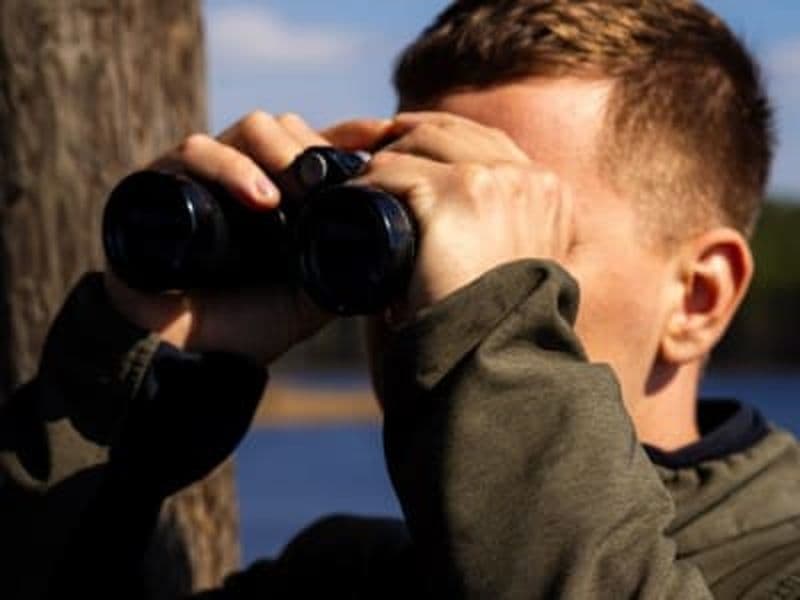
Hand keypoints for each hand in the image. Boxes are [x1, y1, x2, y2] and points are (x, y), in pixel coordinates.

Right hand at [105, 112, 393, 362]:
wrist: (189, 356)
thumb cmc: (248, 326)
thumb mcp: (311, 295)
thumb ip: (341, 263)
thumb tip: (385, 240)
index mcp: (279, 196)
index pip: (312, 143)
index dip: (345, 136)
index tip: (381, 136)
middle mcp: (243, 179)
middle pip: (284, 128)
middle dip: (309, 152)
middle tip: (322, 192)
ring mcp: (205, 177)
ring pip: (249, 129)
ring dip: (277, 155)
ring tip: (287, 200)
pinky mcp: (162, 183)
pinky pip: (195, 151)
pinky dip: (230, 167)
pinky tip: (259, 200)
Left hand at [351, 111, 575, 320]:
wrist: (490, 356)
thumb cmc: (491, 326)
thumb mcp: (507, 268)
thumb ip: (494, 233)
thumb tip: (446, 224)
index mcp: (546, 192)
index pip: (484, 141)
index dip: (436, 139)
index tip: (401, 151)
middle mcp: (529, 178)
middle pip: (451, 130)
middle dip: (403, 136)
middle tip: (366, 159)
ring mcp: (496, 180)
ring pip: (421, 142)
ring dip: (384, 161)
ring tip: (356, 185)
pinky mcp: (458, 192)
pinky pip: (395, 170)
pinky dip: (366, 183)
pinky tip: (348, 202)